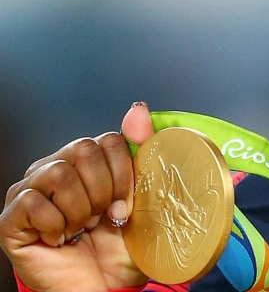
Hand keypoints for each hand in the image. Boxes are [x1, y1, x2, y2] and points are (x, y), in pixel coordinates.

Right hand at [0, 104, 155, 291]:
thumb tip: (137, 107)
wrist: (102, 288)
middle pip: (83, 149)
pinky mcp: (10, 217)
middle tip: (102, 218)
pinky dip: (56, 226)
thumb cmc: (118, 247)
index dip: (123, 174)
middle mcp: (53, 168)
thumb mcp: (143, 197)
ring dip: (79, 209)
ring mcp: (28, 191)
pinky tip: (60, 239)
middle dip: (103, 191)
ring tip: (80, 229)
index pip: (108, 140)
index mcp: (86, 162)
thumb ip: (141, 149)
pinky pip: (34, 203)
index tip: (125, 205)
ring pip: (58, 173)